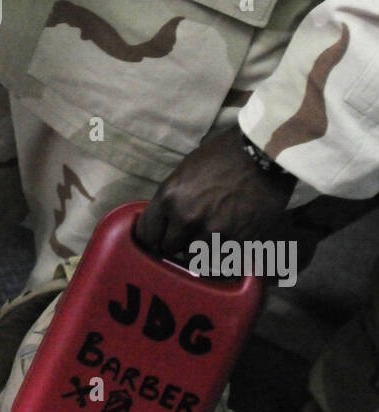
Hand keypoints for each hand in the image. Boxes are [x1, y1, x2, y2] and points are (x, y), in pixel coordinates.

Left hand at [134, 125, 296, 260]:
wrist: (264, 152)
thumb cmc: (223, 154)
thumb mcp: (186, 170)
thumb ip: (173, 198)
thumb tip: (166, 220)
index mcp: (169, 196)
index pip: (147, 233)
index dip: (153, 238)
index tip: (159, 238)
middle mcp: (186, 217)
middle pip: (169, 248)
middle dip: (176, 244)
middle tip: (186, 238)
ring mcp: (212, 231)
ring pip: (195, 257)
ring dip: (200, 251)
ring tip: (208, 240)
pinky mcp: (238, 240)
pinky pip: (222, 259)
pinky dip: (222, 253)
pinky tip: (227, 241)